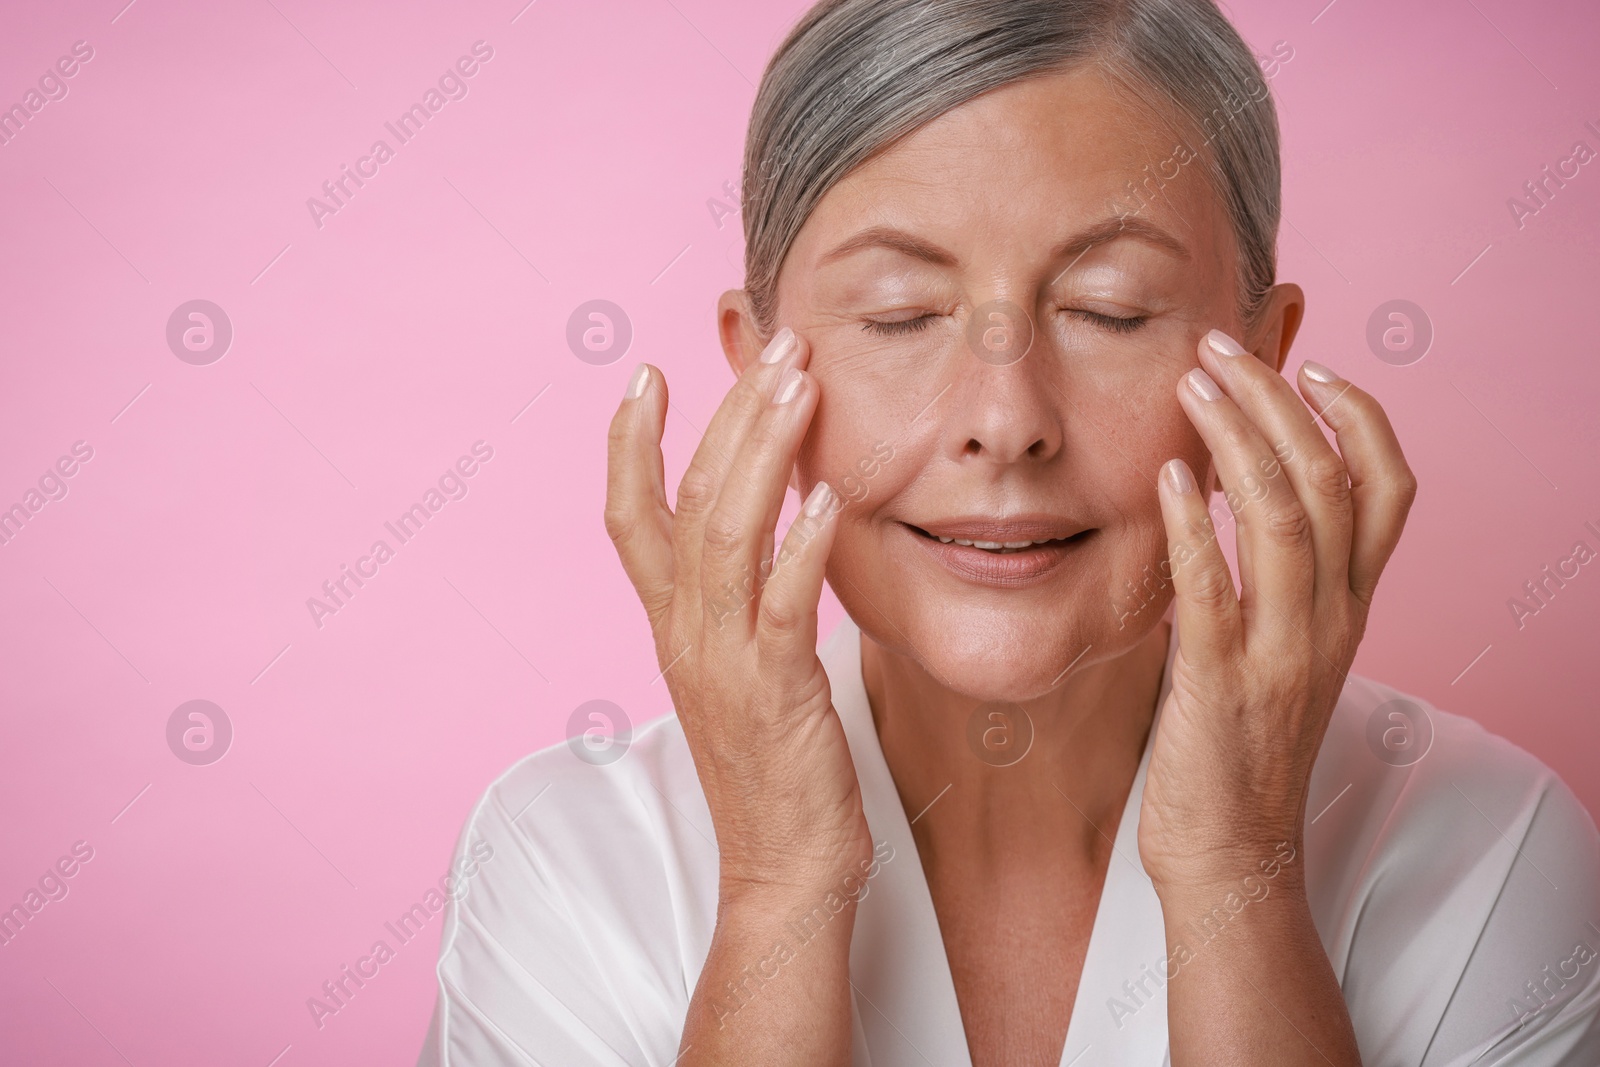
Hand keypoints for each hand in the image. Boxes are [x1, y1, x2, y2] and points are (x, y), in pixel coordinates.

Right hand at [604, 327, 872, 902]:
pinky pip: (781, 606)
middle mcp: (685, 634)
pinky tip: (826, 496)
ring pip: (724, 535)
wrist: (782, 874)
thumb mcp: (743, 676)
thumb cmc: (774, 773)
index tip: (646, 375)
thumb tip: (780, 540)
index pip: (629, 519)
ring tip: (796, 383)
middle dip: (725, 415)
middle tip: (769, 345)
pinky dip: (799, 547)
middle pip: (688, 502)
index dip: (629, 446)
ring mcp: (723, 662)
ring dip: (761, 453)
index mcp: (674, 627)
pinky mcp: (774, 693)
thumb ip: (745, 607)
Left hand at [1137, 329, 1417, 892]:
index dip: (1359, 417)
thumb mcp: (1284, 644)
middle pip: (1330, 484)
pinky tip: (1167, 481)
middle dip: (1279, 403)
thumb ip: (1277, 574)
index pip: (1390, 490)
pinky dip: (1193, 530)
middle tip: (1222, 348)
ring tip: (1193, 388)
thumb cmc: (1244, 740)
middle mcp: (1330, 621)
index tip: (1312, 364)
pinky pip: (1214, 594)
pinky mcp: (1221, 686)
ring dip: (1238, 443)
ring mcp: (1282, 653)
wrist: (1234, 850)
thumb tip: (1229, 487)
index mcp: (1350, 606)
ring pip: (1286, 523)